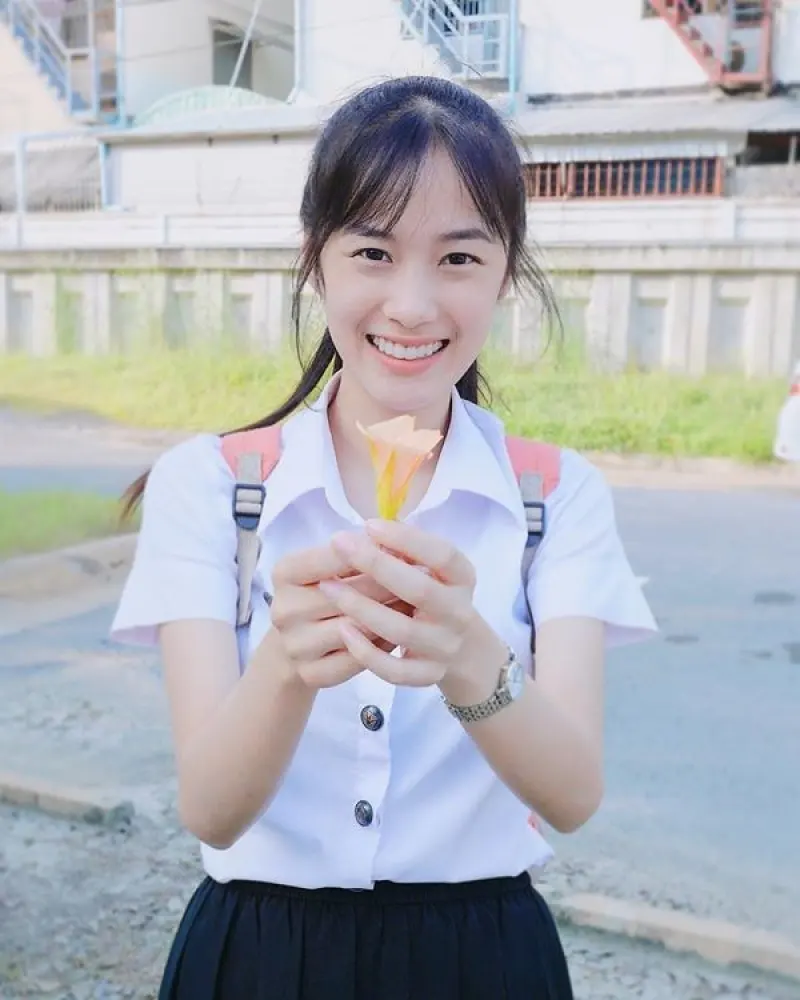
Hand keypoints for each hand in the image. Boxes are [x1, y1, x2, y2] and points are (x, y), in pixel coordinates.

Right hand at [269, 542, 413, 689]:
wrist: (298, 640)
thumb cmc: (325, 589)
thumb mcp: (332, 563)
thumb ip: (359, 551)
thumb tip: (400, 545)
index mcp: (285, 572)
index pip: (334, 556)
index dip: (373, 551)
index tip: (405, 548)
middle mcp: (283, 609)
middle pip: (349, 594)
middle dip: (390, 584)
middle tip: (424, 577)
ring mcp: (295, 645)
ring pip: (357, 629)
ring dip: (391, 616)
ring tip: (417, 604)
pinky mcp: (310, 673)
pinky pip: (358, 661)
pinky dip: (383, 647)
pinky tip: (399, 634)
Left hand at [320, 521, 506, 693]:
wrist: (459, 648)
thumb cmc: (431, 595)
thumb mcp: (429, 569)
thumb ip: (405, 552)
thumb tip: (366, 533)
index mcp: (462, 578)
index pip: (443, 555)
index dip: (407, 539)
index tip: (369, 525)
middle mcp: (459, 612)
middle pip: (420, 589)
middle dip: (376, 565)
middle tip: (339, 544)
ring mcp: (445, 647)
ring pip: (402, 631)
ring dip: (361, 607)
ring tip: (328, 587)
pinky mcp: (428, 674)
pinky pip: (395, 670)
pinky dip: (367, 652)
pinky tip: (343, 630)